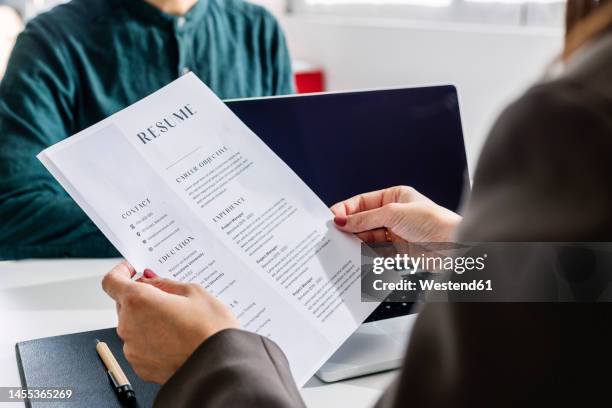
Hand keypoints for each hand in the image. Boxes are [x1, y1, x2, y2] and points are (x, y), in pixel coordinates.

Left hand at [101, 262, 238, 383]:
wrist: (219, 368)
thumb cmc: (211, 330)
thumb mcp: (194, 293)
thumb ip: (166, 284)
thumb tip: (150, 280)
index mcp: (139, 300)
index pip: (112, 281)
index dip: (121, 272)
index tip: (132, 270)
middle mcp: (128, 325)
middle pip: (124, 304)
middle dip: (142, 298)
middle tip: (168, 298)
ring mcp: (132, 349)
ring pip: (133, 326)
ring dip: (148, 320)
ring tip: (178, 323)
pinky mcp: (140, 367)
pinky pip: (140, 346)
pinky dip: (152, 340)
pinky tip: (176, 340)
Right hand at [331, 186, 461, 242]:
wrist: (454, 247)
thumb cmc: (433, 222)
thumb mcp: (394, 214)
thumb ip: (366, 218)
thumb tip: (343, 220)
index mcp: (395, 196)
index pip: (364, 201)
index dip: (348, 209)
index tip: (333, 217)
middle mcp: (395, 214)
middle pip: (364, 219)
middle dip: (350, 226)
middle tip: (335, 233)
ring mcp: (396, 233)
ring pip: (369, 236)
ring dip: (357, 240)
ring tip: (343, 244)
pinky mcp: (399, 251)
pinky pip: (376, 251)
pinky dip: (366, 253)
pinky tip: (357, 254)